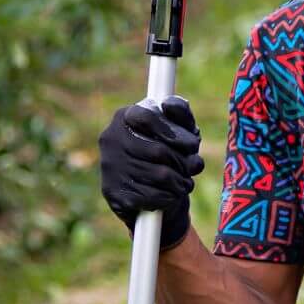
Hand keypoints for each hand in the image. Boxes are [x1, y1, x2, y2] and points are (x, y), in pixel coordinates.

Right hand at [98, 96, 202, 251]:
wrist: (148, 192)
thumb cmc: (168, 152)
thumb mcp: (179, 129)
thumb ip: (180, 112)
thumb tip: (168, 105)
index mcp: (125, 117)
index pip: (149, 118)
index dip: (175, 133)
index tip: (193, 145)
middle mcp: (111, 138)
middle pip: (159, 151)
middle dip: (184, 163)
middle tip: (192, 168)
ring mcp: (110, 166)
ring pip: (159, 176)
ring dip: (180, 183)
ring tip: (184, 183)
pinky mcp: (112, 192)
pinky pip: (152, 196)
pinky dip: (169, 198)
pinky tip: (171, 196)